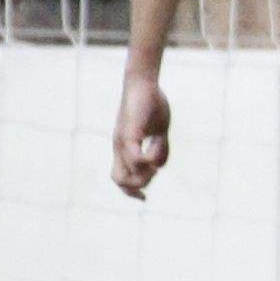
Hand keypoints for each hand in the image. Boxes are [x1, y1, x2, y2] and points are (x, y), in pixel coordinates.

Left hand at [112, 70, 170, 201]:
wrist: (143, 81)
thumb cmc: (151, 103)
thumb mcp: (159, 131)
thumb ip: (159, 149)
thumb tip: (159, 166)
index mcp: (124, 148)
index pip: (120, 180)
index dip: (130, 193)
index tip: (144, 198)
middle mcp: (120, 147)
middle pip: (122, 181)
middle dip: (142, 184)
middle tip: (157, 166)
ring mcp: (123, 140)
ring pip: (127, 172)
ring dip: (147, 170)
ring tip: (158, 147)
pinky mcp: (129, 132)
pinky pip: (134, 156)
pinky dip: (147, 158)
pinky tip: (156, 144)